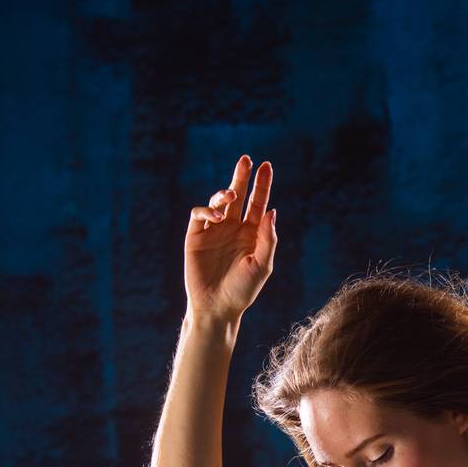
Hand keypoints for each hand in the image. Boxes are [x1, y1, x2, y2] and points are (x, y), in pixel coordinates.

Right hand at [184, 155, 276, 322]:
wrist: (216, 307)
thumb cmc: (242, 290)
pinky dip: (207, 209)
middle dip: (242, 177)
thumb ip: (268, 239)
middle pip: (239, 196)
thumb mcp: (262, 265)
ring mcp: (214, 231)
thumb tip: (272, 211)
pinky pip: (199, 214)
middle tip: (247, 160)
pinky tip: (217, 216)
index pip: (258, 204)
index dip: (262, 185)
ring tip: (230, 195)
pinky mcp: (196, 236)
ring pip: (218, 202)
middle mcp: (233, 229)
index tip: (266, 166)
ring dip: (224, 194)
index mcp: (252, 234)